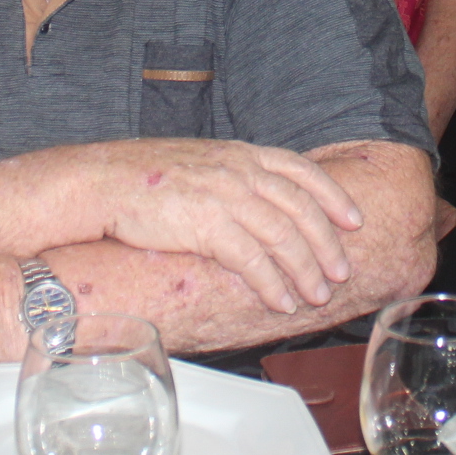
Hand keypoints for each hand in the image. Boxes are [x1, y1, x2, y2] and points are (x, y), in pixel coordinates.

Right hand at [95, 140, 364, 313]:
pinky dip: (273, 284)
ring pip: (283, 237)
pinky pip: (253, 261)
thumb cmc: (142, 177)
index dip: (332, 196)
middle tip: (342, 272)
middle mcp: (238, 170)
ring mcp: (224, 196)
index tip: (354, 220)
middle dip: (327, 244)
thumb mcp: (198, 163)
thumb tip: (255, 203)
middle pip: (300, 209)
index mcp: (239, 153)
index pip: (301, 170)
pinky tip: (282, 301)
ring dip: (305, 270)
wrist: (101, 181)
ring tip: (317, 296)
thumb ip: (231, 177)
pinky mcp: (207, 225)